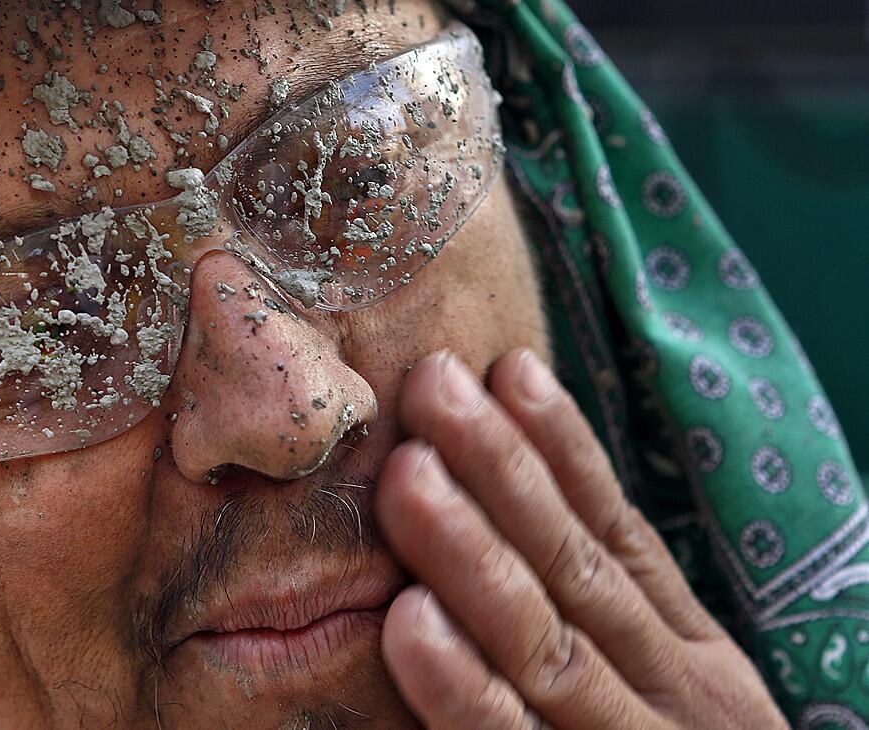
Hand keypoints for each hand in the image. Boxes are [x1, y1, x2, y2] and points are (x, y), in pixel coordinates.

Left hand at [377, 349, 786, 728]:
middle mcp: (672, 695)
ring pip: (548, 642)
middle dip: (500, 471)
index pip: (619, 534)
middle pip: (574, 568)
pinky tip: (411, 626)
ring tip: (407, 475)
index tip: (506, 367)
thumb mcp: (667, 689)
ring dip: (474, 554)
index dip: (561, 448)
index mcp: (688, 657)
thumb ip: (607, 613)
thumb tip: (518, 507)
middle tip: (432, 385)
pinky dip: (466, 690)